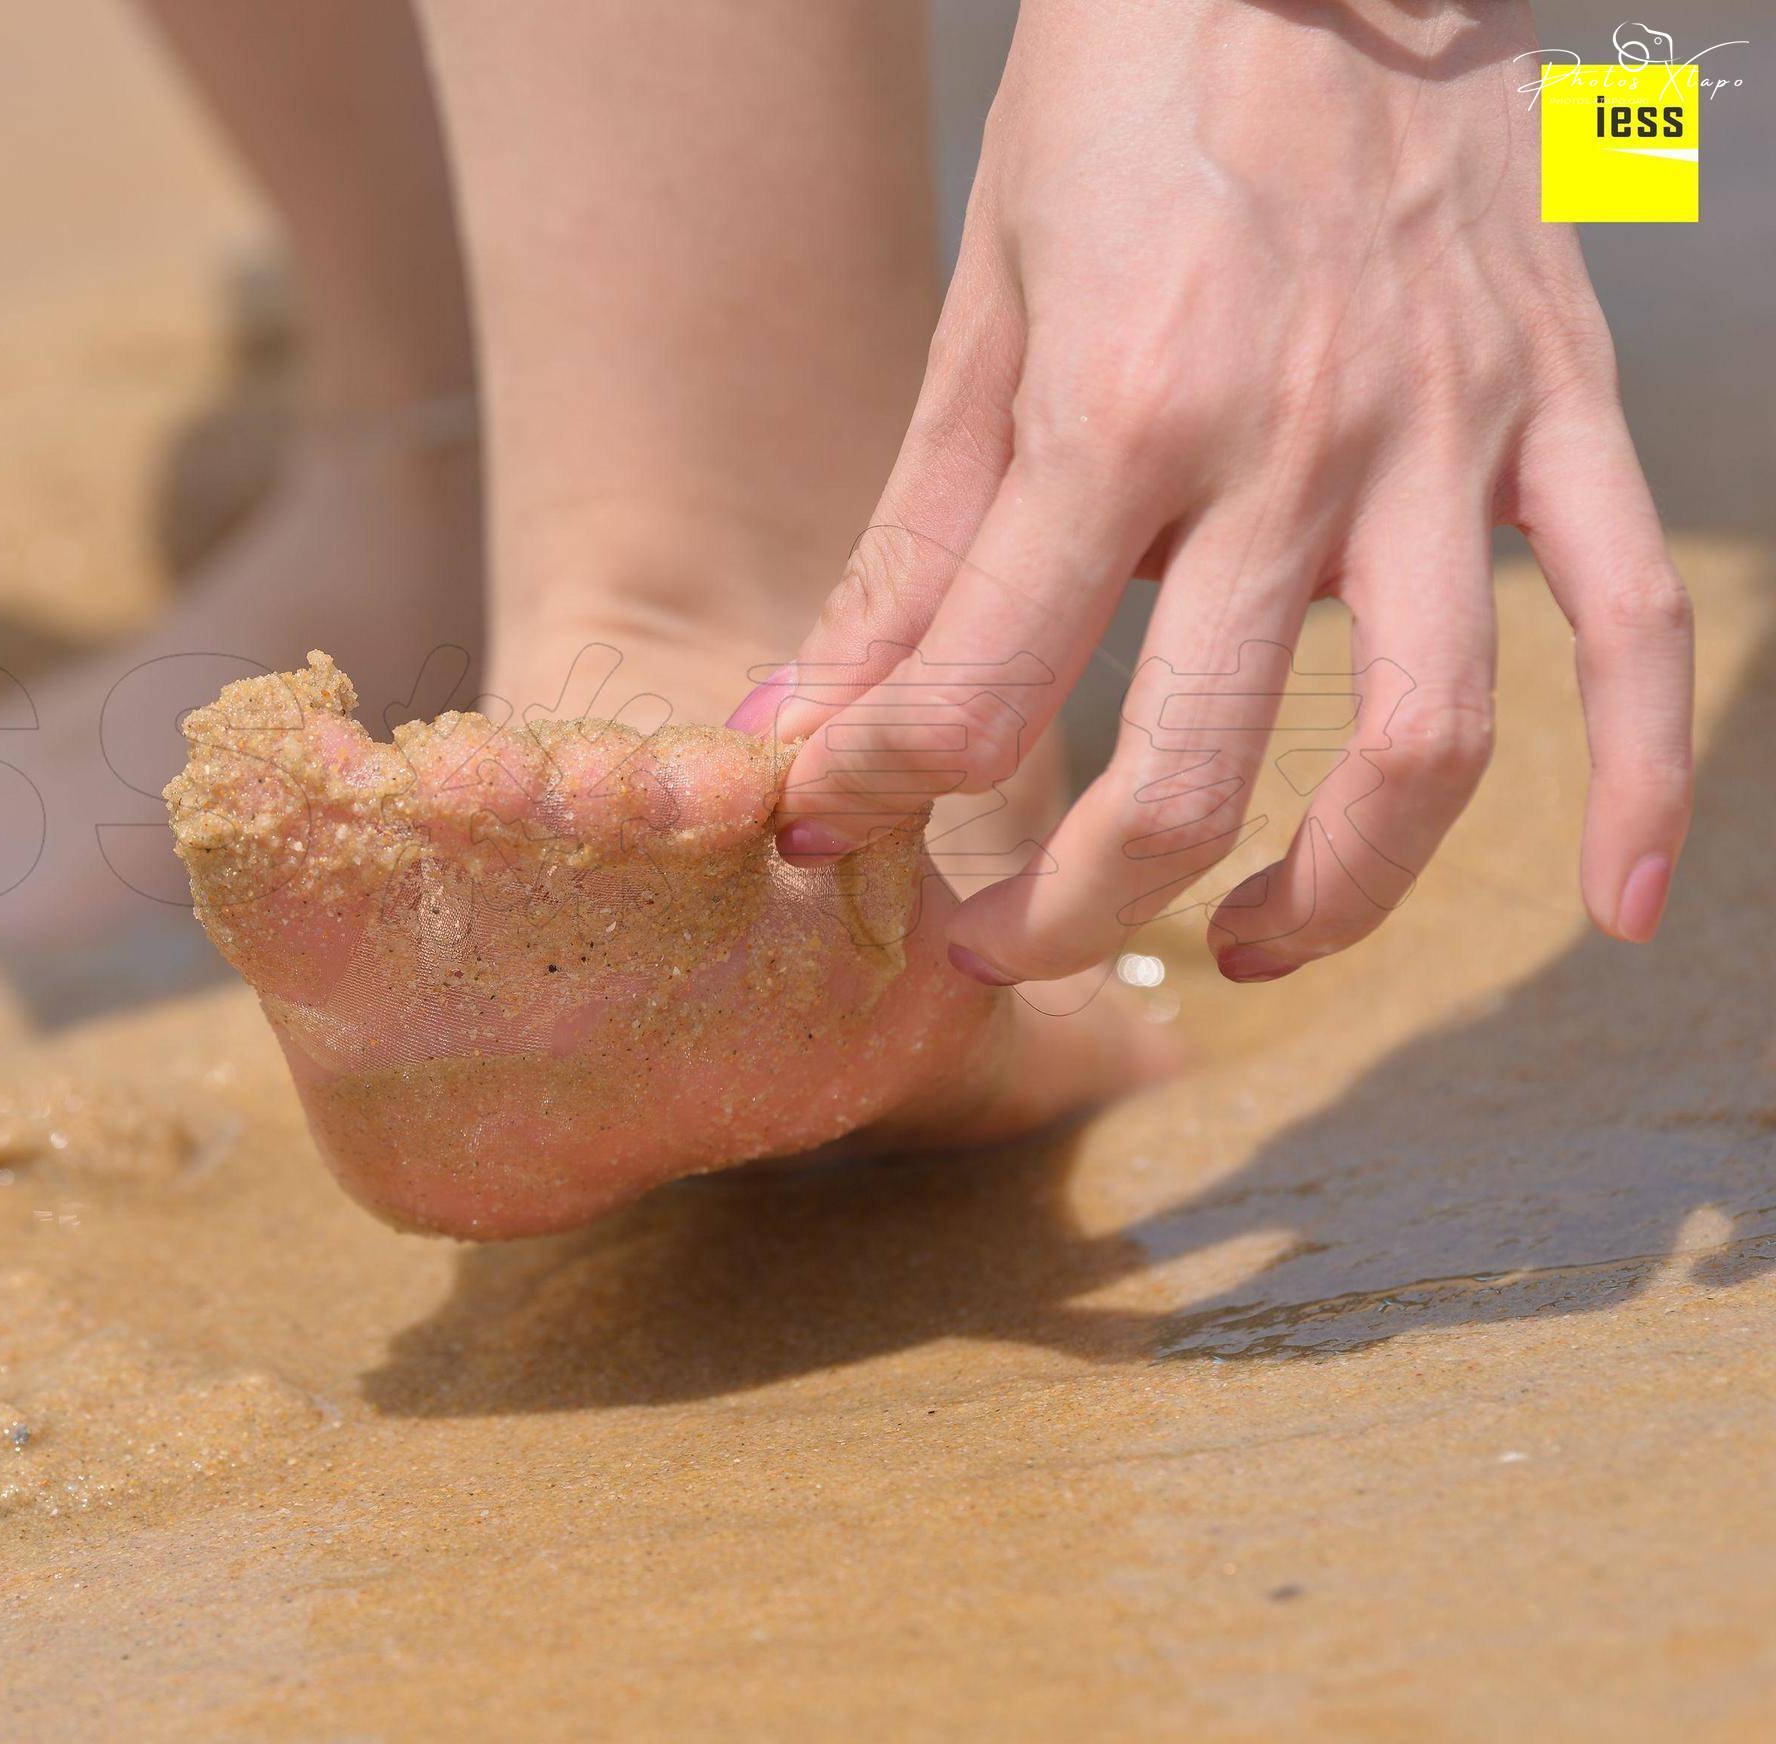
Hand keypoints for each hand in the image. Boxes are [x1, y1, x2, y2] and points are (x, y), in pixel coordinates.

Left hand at [752, 0, 1691, 984]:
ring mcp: (1447, 437)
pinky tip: (1605, 907)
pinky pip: (1632, 623)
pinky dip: (1638, 782)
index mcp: (1121, 408)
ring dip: (1323, 900)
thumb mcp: (983, 316)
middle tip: (992, 945)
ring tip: (1226, 949)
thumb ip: (908, 544)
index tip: (837, 823)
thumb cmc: (1123, 107)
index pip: (975, 687)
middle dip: (1066, 907)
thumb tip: (791, 723)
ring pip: (1419, 747)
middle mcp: (1293, 442)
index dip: (879, 791)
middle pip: (1188, 768)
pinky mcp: (1556, 413)